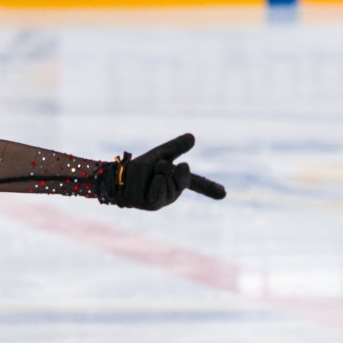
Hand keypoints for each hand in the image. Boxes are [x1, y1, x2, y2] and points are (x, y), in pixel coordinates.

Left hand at [99, 134, 226, 209]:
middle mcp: (173, 194)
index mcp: (177, 182)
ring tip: (148, 175)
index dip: (211, 188)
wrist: (118, 178)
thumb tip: (193, 136)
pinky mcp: (153, 205)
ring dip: (157, 172)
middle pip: (181, 174)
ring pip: (169, 180)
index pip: (198, 183)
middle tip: (156, 167)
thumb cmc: (139, 169)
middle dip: (167, 166)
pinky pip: (159, 190)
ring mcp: (164, 201)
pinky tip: (147, 183)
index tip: (224, 194)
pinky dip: (153, 182)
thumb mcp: (160, 154)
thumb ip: (176, 147)